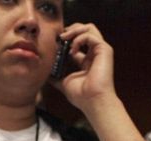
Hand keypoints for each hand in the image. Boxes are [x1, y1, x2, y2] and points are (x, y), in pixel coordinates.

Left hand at [51, 23, 144, 140]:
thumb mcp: (64, 83)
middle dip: (71, 29)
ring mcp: (101, 51)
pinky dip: (79, 39)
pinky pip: (90, 35)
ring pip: (90, 28)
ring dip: (75, 30)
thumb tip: (46, 74)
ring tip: (64, 37)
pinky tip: (72, 50)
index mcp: (87, 61)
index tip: (55, 43)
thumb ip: (56, 77)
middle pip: (85, 30)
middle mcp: (94, 54)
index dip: (66, 40)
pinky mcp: (104, 50)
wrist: (93, 101)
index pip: (77, 43)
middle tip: (60, 36)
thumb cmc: (82, 96)